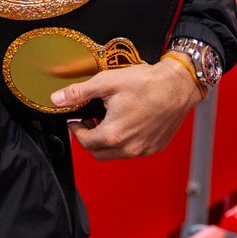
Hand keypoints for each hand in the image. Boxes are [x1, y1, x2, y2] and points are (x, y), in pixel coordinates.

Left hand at [53, 58, 200, 159]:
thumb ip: (79, 93)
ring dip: (107, 142)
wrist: (178, 85)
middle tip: (90, 121)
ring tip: (109, 120)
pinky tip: (128, 122)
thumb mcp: (107, 82)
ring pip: (116, 154)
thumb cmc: (146, 83)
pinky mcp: (156, 147)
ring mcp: (144, 149)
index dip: (76, 130)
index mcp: (114, 134)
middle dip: (90, 138)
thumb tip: (57, 99)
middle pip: (98, 153)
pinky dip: (125, 142)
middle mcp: (129, 148)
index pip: (85, 143)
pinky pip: (134, 151)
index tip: (76, 119)